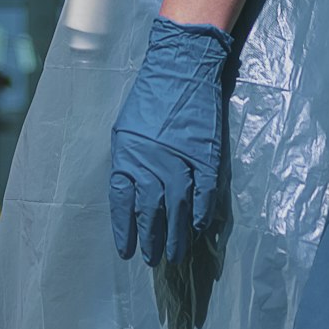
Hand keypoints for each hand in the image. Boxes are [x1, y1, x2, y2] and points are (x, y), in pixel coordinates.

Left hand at [109, 14, 232, 264]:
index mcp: (128, 158)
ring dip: (177, 236)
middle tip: (153, 259)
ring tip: (175, 254)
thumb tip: (130, 193)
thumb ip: (126, 162)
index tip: (127, 251)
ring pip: (178, 210)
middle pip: (151, 213)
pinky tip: (198, 228)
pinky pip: (204, 194)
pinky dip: (202, 213)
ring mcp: (181, 162)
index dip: (125, 230)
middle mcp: (152, 165)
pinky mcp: (205, 157)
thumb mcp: (125, 130)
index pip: (123, 204)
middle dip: (151, 239)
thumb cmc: (149, 97)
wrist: (181, 69)